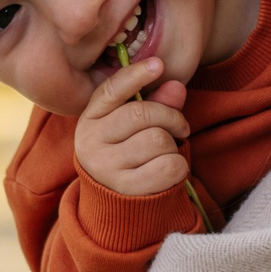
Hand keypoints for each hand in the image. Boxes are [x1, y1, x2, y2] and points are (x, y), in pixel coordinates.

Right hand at [73, 58, 192, 195]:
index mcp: (90, 120)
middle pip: (142, 114)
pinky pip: (169, 166)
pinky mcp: (126, 190)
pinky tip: (169, 171)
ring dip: (172, 146)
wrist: (117, 207)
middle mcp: (90, 142)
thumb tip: (177, 85)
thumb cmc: (129, 157)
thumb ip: (155, 104)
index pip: (110, 91)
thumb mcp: (134, 128)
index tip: (159, 65)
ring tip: (166, 154)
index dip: (135, 75)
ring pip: (158, 140)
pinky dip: (179, 166)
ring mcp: (106, 167)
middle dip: (171, 117)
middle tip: (180, 127)